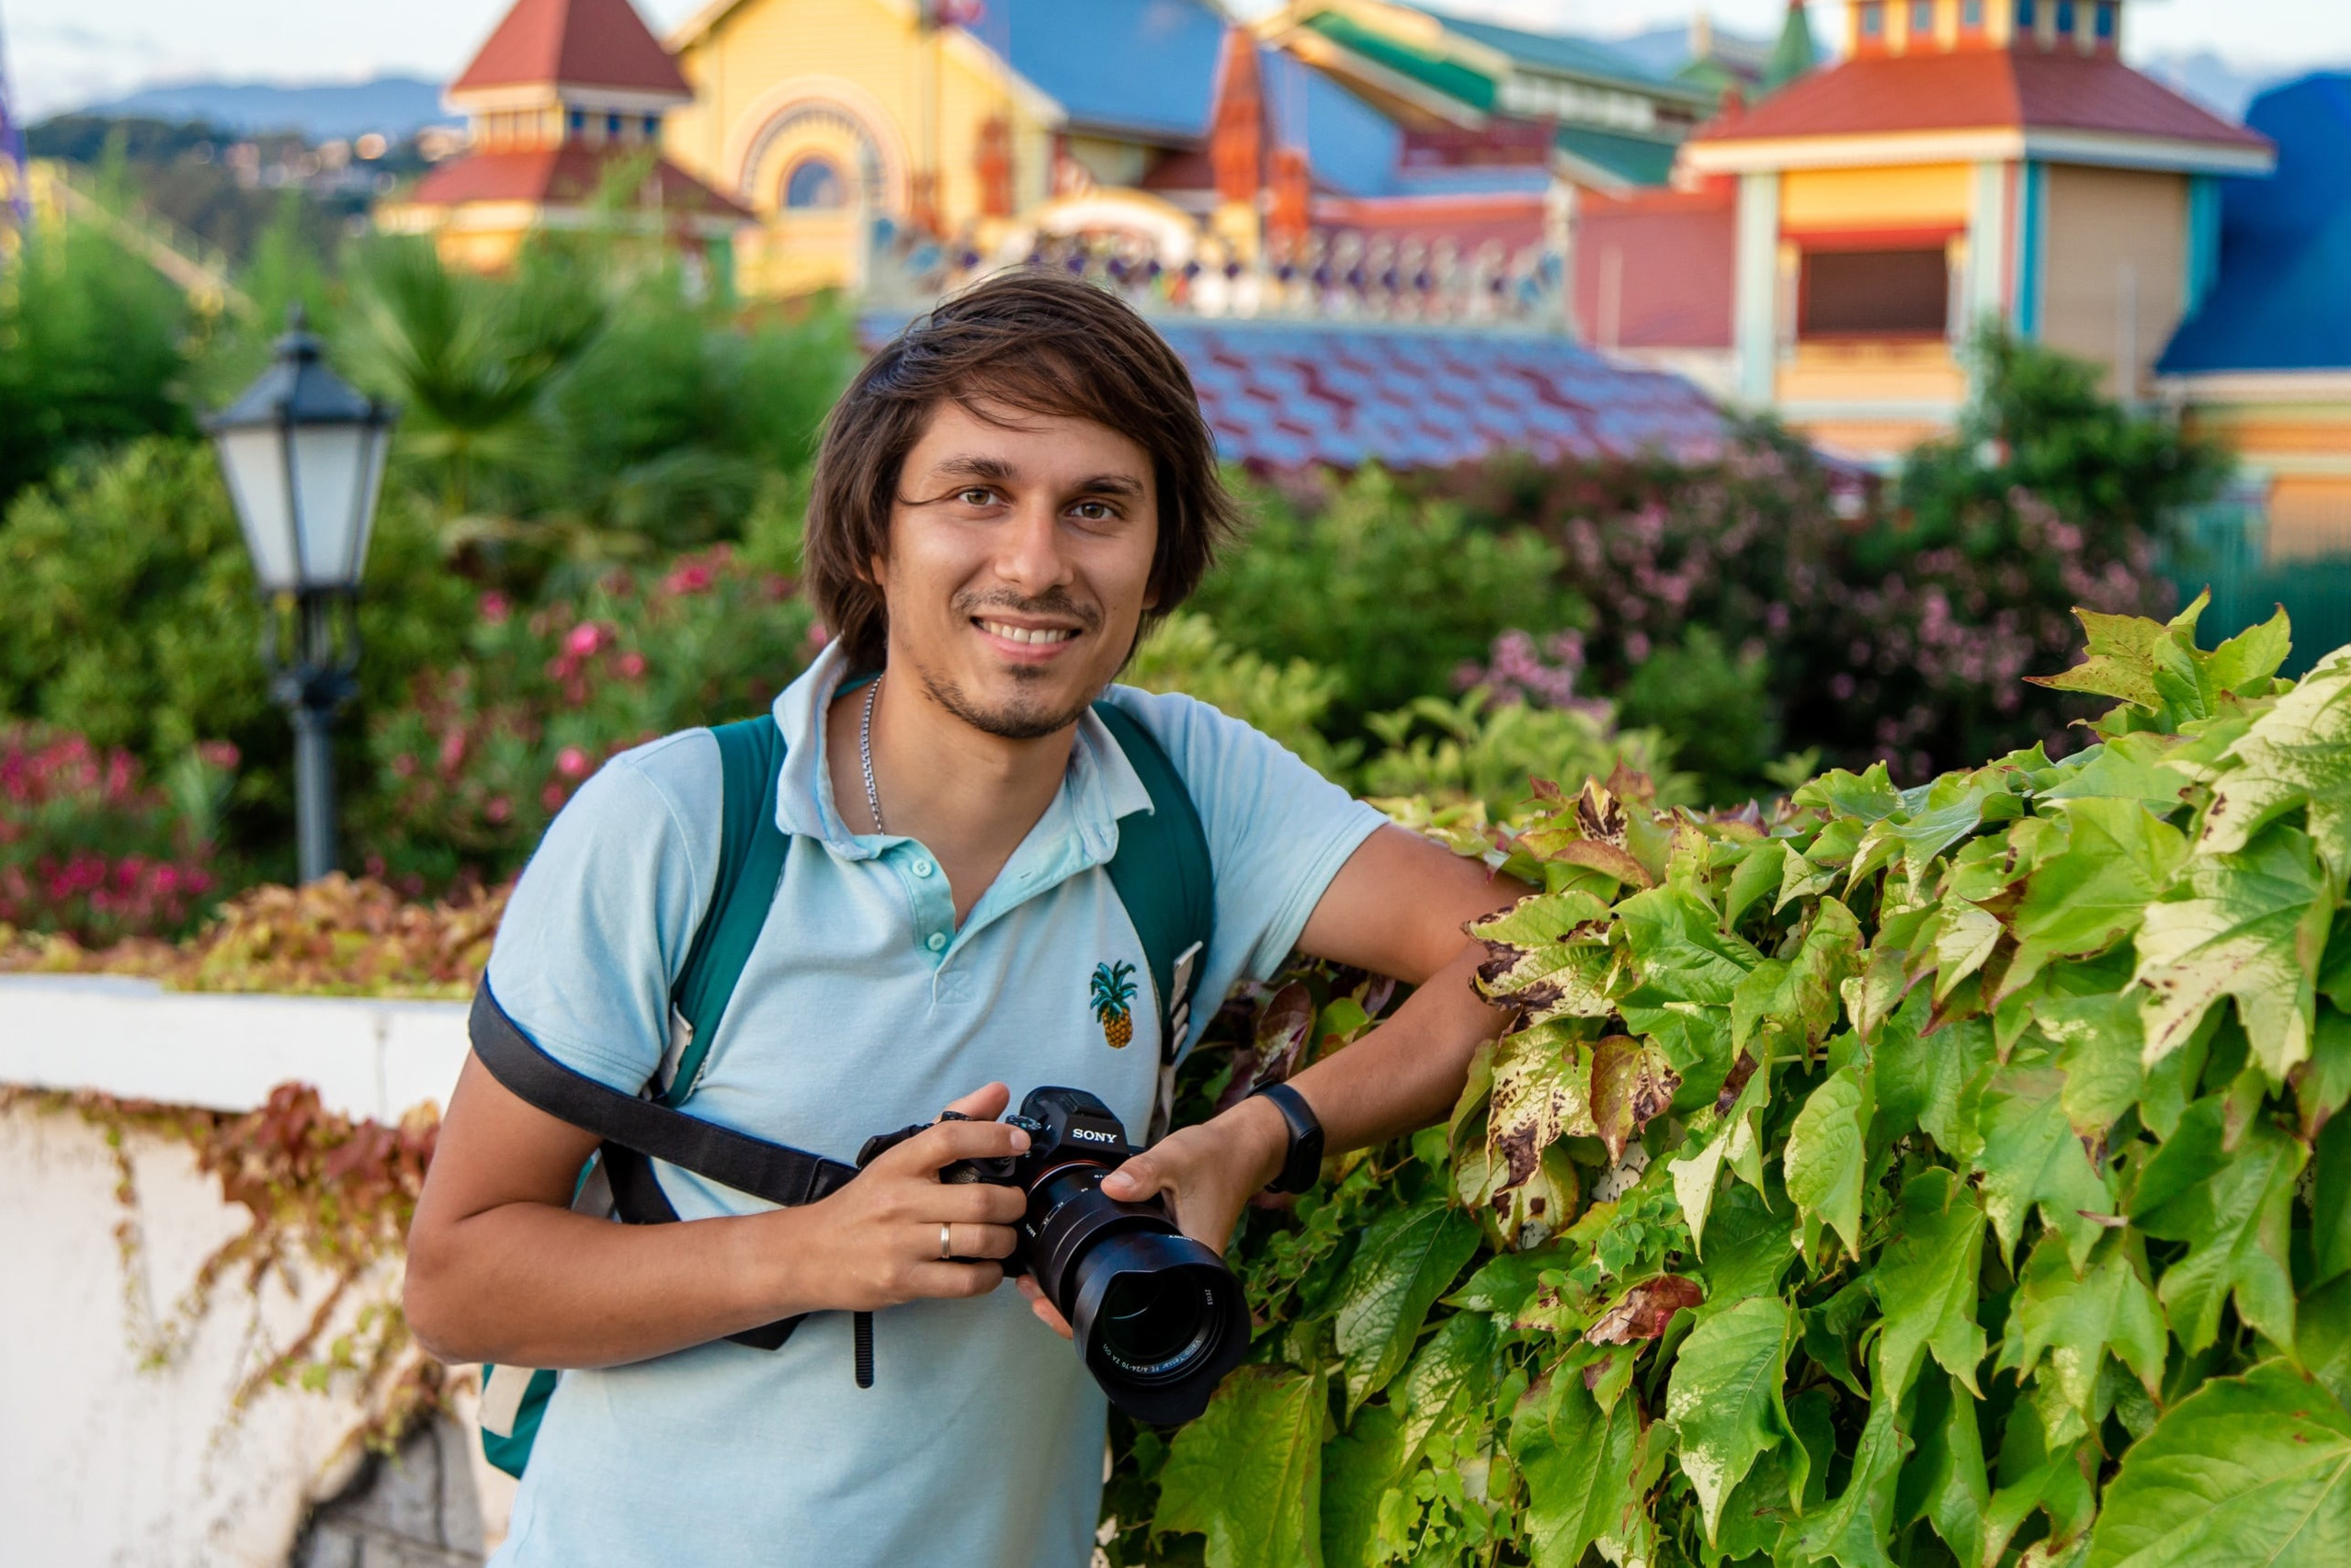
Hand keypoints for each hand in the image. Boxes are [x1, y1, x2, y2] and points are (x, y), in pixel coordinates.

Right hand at [777, 1083, 1030, 1312]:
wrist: (808, 1255)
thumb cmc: (864, 1205)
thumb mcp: (899, 1159)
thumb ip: (952, 1124)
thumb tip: (999, 1092)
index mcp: (899, 1163)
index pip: (951, 1137)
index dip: (994, 1136)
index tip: (1021, 1142)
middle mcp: (900, 1201)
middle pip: (981, 1199)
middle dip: (1014, 1203)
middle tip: (1015, 1205)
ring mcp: (901, 1244)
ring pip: (981, 1241)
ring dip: (1006, 1241)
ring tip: (1003, 1237)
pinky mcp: (903, 1282)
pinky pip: (966, 1281)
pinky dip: (990, 1275)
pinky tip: (987, 1267)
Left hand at [1015, 1094, 1289, 1339]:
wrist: (1242, 1149)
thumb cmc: (1218, 1158)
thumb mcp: (1178, 1158)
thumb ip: (1144, 1172)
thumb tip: (1109, 1186)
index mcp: (1189, 1264)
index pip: (1138, 1314)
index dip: (1092, 1319)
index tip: (1053, 1307)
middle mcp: (1181, 1273)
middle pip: (1123, 1313)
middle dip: (1076, 1310)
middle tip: (1032, 1294)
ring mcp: (1171, 1264)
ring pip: (1123, 1295)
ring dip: (1082, 1292)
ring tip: (1038, 1283)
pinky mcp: (1163, 1250)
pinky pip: (1126, 1270)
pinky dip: (1098, 1268)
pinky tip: (1069, 1260)